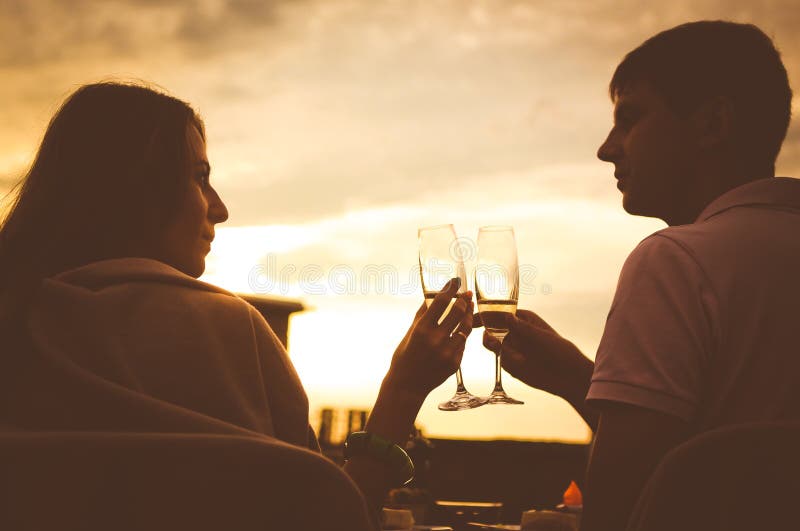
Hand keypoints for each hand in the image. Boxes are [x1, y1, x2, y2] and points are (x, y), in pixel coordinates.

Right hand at [385, 278, 473, 398]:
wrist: (407, 385)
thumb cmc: (404, 356)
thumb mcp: (410, 332)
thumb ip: (423, 314)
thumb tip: (432, 295)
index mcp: (422, 329)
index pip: (441, 302)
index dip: (450, 288)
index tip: (455, 281)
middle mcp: (436, 340)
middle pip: (458, 311)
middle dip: (464, 300)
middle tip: (467, 294)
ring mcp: (447, 352)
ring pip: (466, 327)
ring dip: (469, 315)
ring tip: (470, 307)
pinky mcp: (455, 362)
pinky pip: (463, 343)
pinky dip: (462, 334)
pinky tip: (462, 328)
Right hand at [477, 309, 593, 404]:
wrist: (568, 377)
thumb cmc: (561, 352)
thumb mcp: (542, 338)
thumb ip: (523, 329)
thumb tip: (508, 316)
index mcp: (523, 319)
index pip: (499, 313)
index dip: (484, 314)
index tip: (473, 318)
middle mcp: (515, 331)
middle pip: (491, 327)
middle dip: (487, 332)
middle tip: (492, 340)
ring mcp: (512, 347)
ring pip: (492, 344)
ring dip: (495, 346)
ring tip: (503, 351)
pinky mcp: (511, 363)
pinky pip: (501, 359)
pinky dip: (506, 360)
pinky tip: (520, 363)